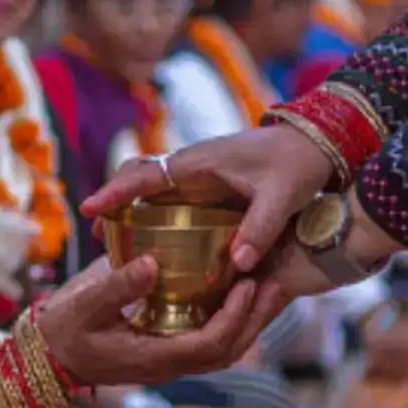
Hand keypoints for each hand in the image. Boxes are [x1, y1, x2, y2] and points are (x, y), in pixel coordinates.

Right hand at [36, 256, 274, 386]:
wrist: (49, 356)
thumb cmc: (64, 331)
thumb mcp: (84, 306)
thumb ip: (117, 287)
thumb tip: (152, 263)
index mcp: (155, 358)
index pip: (210, 346)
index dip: (234, 318)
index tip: (246, 285)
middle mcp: (171, 364)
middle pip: (230, 350)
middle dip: (257, 319)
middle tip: (278, 282)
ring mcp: (172, 359)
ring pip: (226, 347)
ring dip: (251, 319)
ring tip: (269, 283)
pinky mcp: (170, 348)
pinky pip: (212, 338)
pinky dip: (233, 317)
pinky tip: (240, 290)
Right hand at [84, 125, 332, 276]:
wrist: (318, 142)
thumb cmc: (298, 163)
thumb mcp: (282, 196)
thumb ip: (260, 228)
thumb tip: (236, 265)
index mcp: (202, 163)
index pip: (147, 174)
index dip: (115, 191)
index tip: (89, 209)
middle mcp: (195, 166)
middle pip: (141, 179)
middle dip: (115, 202)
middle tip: (95, 233)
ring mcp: (203, 174)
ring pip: (155, 189)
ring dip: (133, 210)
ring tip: (116, 243)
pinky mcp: (213, 184)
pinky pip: (174, 198)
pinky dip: (157, 214)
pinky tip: (157, 242)